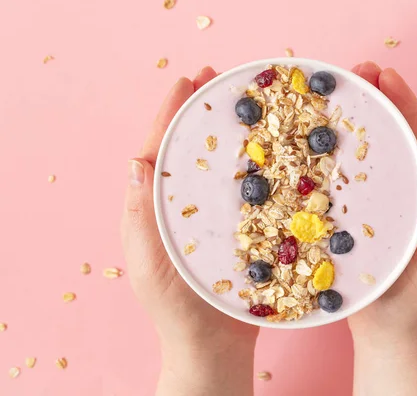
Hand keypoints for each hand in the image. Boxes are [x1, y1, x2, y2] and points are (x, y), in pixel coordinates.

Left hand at [120, 67, 257, 395]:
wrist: (213, 345)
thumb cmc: (176, 308)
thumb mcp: (148, 260)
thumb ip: (141, 213)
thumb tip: (134, 161)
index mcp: (155, 208)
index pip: (158, 149)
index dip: (170, 113)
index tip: (186, 81)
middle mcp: (184, 206)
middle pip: (191, 148)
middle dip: (201, 112)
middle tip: (219, 79)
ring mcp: (214, 216)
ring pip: (221, 165)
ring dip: (232, 131)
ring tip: (246, 103)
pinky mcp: (243, 228)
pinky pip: (248, 191)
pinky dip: (258, 166)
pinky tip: (273, 149)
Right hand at [347, 62, 416, 394]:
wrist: (390, 339)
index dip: (410, 107)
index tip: (388, 76)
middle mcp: (415, 198)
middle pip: (402, 140)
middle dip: (385, 103)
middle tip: (360, 72)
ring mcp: (389, 207)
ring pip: (378, 156)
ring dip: (364, 123)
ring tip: (343, 95)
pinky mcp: (365, 219)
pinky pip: (358, 180)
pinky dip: (344, 156)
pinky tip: (324, 143)